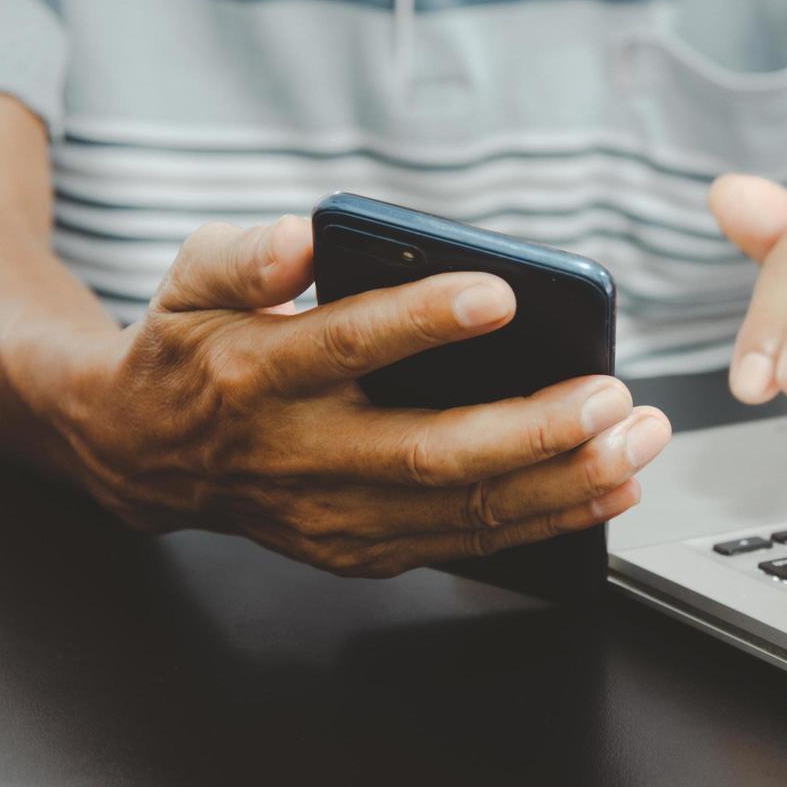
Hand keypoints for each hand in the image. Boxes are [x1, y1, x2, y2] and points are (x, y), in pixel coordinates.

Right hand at [47, 216, 669, 576]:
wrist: (147, 455)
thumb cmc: (193, 346)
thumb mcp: (191, 275)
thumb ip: (246, 252)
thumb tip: (307, 237)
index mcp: (254, 374)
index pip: (345, 345)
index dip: (423, 322)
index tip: (503, 295)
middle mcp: (298, 456)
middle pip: (429, 452)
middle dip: (535, 431)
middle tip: (616, 398)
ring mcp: (333, 517)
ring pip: (463, 511)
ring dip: (564, 482)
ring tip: (639, 444)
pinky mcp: (362, 550)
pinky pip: (467, 542)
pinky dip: (546, 521)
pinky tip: (610, 489)